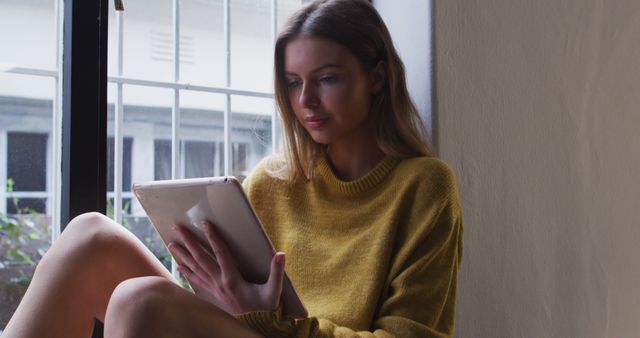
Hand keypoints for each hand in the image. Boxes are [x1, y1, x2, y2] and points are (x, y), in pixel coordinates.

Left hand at [167, 221, 285, 313]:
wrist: (256, 324)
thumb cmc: (265, 306)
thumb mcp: (274, 290)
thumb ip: (277, 272)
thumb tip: (280, 254)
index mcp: (233, 279)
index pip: (220, 253)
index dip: (213, 237)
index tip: (205, 223)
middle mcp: (220, 282)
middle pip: (201, 258)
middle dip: (189, 242)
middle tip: (177, 228)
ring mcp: (215, 287)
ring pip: (195, 268)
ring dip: (183, 255)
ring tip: (171, 243)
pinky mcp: (214, 292)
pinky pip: (197, 280)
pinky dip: (187, 271)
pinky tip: (179, 265)